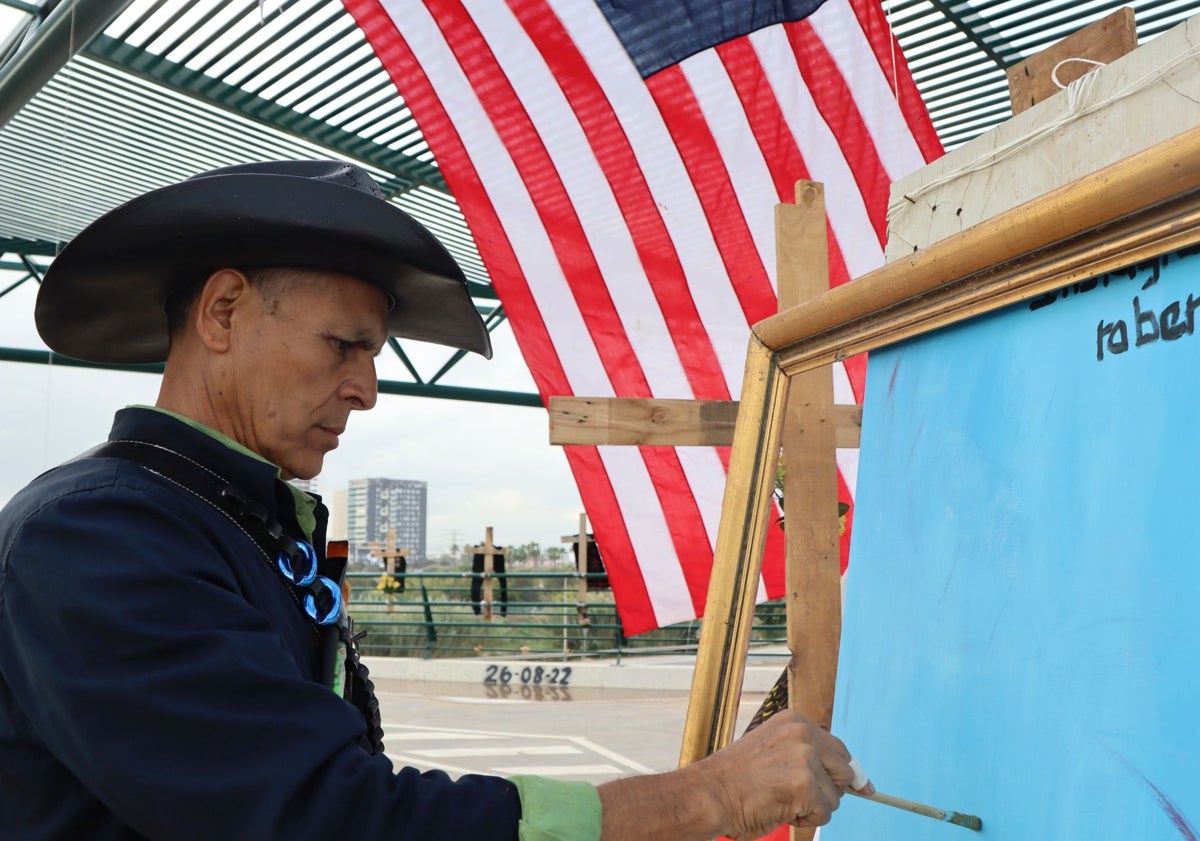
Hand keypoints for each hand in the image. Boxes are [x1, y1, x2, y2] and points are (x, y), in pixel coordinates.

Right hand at [698, 710, 861, 839]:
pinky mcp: (805, 785)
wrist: (710, 793)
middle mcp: (803, 733)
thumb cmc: (737, 780)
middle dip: (830, 790)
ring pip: (834, 796)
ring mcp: (805, 758)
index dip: (847, 771)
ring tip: (780, 799)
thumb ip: (805, 755)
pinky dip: (806, 819)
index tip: (864, 787)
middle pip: (844, 770)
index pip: (838, 748)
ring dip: (812, 807)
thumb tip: (854, 779)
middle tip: (800, 798)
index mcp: (794, 721)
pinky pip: (824, 813)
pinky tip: (781, 809)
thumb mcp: (774, 752)